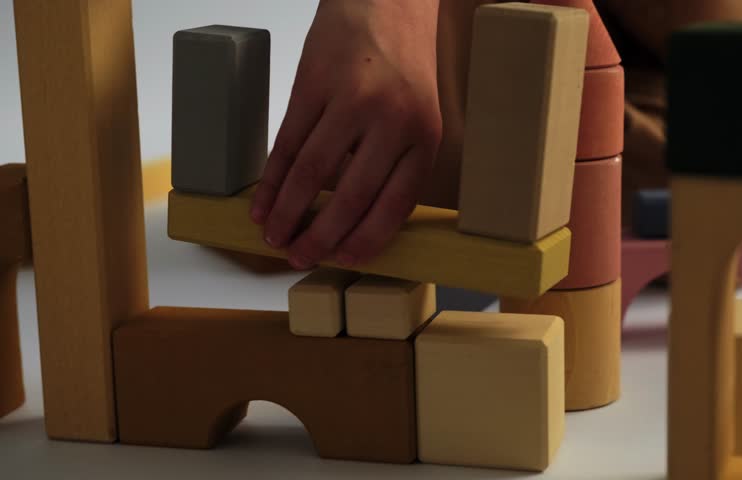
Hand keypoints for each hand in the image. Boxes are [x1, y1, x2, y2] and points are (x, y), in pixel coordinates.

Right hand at [251, 0, 441, 269]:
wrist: (386, 3)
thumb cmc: (402, 68)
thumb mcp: (419, 118)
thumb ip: (395, 166)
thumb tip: (355, 223)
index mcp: (423, 137)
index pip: (393, 204)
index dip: (366, 239)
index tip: (344, 259)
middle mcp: (391, 120)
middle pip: (350, 195)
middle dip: (320, 236)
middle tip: (300, 258)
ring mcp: (350, 100)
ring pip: (311, 172)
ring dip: (286, 213)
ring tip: (274, 238)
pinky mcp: (313, 84)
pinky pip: (286, 142)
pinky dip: (271, 178)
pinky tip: (262, 201)